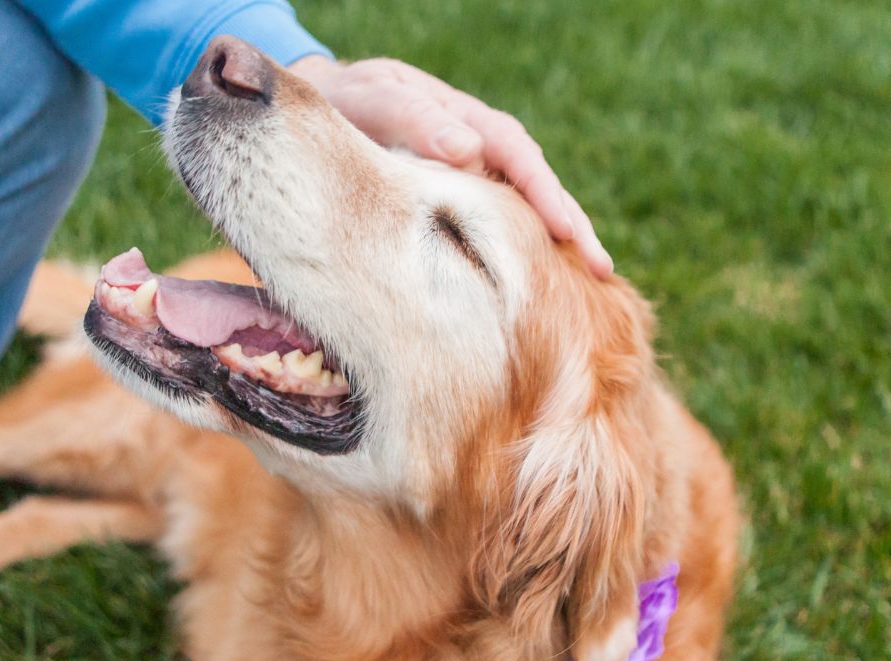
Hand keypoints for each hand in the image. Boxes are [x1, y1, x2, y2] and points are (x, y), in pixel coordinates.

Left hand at [289, 55, 612, 278]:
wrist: (329, 107)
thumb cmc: (350, 103)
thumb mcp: (377, 101)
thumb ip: (415, 120)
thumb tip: (469, 149)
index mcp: (469, 122)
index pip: (519, 158)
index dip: (545, 196)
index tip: (567, 231)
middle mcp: (482, 150)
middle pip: (536, 188)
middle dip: (571, 229)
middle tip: (602, 270)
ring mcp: (475, 178)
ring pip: (522, 212)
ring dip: (553, 247)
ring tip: (588, 287)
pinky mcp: (459, 204)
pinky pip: (497, 226)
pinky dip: (521, 252)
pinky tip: (535, 287)